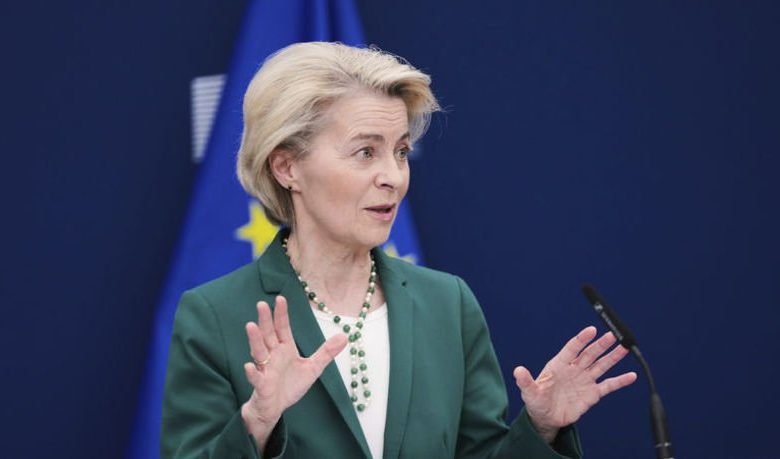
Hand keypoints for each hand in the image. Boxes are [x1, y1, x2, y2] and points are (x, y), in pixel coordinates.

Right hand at [241, 296, 346, 448]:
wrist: (275, 408)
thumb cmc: (290, 385)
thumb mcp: (313, 368)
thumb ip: (326, 352)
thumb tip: (345, 336)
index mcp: (284, 348)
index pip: (282, 328)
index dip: (281, 314)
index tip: (280, 298)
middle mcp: (272, 355)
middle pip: (268, 335)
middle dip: (265, 320)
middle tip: (261, 305)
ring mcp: (265, 370)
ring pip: (259, 352)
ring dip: (255, 340)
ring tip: (251, 326)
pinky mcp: (262, 385)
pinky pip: (256, 378)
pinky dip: (253, 372)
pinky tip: (249, 366)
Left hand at [513, 326, 636, 442]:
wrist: (546, 418)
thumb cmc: (536, 402)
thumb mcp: (529, 392)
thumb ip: (526, 381)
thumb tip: (517, 371)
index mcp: (559, 365)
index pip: (572, 349)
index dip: (581, 339)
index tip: (591, 330)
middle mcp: (574, 369)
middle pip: (590, 354)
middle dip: (601, 345)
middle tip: (613, 335)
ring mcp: (584, 380)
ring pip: (601, 365)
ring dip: (613, 357)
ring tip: (625, 347)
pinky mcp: (592, 394)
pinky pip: (608, 385)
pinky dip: (620, 381)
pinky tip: (631, 375)